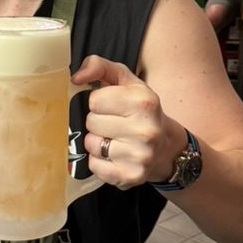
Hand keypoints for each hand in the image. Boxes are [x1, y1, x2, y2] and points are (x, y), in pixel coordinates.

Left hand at [72, 56, 184, 188]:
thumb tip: (76, 77)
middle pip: (91, 122)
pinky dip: (98, 161)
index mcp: (144, 102)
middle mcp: (145, 130)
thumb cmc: (140, 110)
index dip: (98, 102)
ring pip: (91, 144)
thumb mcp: (126, 81)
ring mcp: (139, 156)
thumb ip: (99, 66)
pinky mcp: (130, 176)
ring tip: (113, 140)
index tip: (111, 107)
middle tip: (113, 124)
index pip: (94, 100)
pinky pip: (94, 166)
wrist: (166, 147)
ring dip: (97, 142)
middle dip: (97, 122)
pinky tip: (113, 155)